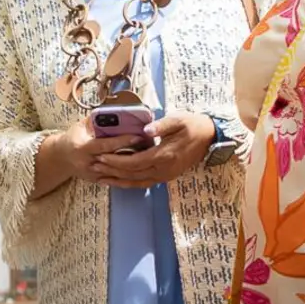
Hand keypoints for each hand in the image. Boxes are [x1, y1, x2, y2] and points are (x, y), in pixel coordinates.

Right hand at [55, 115, 148, 183]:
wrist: (60, 158)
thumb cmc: (72, 138)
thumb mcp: (80, 126)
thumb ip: (96, 120)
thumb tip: (115, 111)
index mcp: (83, 147)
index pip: (106, 145)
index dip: (122, 141)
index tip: (138, 136)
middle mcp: (88, 163)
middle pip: (114, 160)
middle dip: (133, 154)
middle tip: (149, 146)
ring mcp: (92, 174)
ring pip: (117, 173)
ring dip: (133, 165)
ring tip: (148, 156)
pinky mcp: (97, 181)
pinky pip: (115, 179)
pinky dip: (128, 173)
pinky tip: (139, 167)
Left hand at [93, 112, 214, 187]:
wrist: (210, 137)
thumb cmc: (192, 125)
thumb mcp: (177, 120)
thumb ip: (160, 126)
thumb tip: (145, 129)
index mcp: (164, 155)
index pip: (134, 161)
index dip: (116, 160)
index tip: (101, 156)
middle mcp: (164, 169)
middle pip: (132, 174)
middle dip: (112, 171)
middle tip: (94, 166)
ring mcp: (166, 175)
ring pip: (137, 182)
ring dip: (118, 180)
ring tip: (101, 177)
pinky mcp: (166, 176)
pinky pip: (144, 182)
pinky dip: (130, 183)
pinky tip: (118, 181)